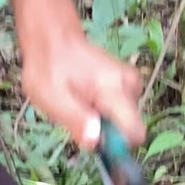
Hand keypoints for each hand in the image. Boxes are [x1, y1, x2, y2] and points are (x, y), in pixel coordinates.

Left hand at [20, 14, 144, 149]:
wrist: (53, 39)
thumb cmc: (48, 67)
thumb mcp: (52, 98)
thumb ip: (76, 120)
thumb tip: (96, 143)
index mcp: (114, 89)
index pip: (135, 132)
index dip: (116, 146)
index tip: (94, 141)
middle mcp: (130, 85)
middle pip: (128, 128)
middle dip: (103, 131)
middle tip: (77, 115)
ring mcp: (130, 83)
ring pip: (122, 120)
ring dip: (99, 119)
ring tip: (76, 102)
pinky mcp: (127, 83)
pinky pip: (119, 110)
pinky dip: (101, 109)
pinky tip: (83, 96)